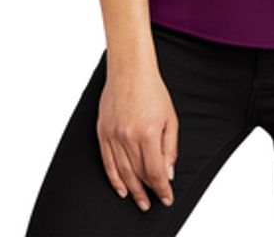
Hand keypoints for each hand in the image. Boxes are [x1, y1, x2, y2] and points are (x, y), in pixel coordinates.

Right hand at [96, 65, 178, 212]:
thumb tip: (168, 171)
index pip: (155, 171)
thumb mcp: (171, 118)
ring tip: (138, 200)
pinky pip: (107, 162)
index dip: (162, 188)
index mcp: (149, 132)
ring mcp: (113, 135)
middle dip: (147, 192)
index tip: (166, 196)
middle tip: (151, 202)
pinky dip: (113, 178)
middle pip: (138, 174)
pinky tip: (121, 187)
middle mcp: (129, 136)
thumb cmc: (152, 90)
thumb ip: (170, 147)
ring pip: (122, 172)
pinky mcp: (103, 132)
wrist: (130, 71)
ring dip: (131, 189)